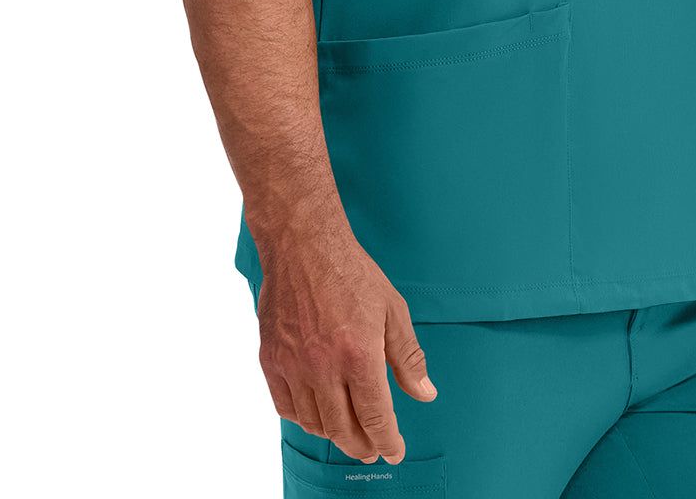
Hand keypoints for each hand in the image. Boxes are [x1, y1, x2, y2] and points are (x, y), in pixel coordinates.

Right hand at [254, 227, 437, 463]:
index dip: (388, 441)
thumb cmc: (351, 272)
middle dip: (362, 446)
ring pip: (314, 423)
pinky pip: (285, 407)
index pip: (376, 417)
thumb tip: (425, 393)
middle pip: (343, 430)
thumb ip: (408, 357)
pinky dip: (303, 418)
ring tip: (348, 430)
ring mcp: (293, 365)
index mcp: (359, 355)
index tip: (394, 451)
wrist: (304, 245)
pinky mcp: (271, 359)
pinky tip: (316, 413)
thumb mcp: (392, 310)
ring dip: (334, 434)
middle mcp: (323, 367)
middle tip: (372, 448)